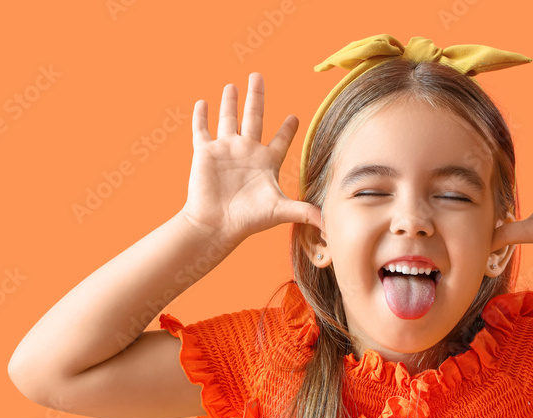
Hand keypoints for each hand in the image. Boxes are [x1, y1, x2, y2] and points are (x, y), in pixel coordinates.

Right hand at [179, 72, 321, 240]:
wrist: (216, 225)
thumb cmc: (248, 220)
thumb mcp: (281, 211)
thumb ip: (305, 211)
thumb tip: (331, 225)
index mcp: (267, 162)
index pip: (280, 140)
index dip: (287, 129)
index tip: (294, 117)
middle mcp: (247, 152)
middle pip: (254, 117)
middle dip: (256, 97)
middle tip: (258, 76)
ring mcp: (225, 150)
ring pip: (228, 119)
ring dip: (230, 102)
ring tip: (233, 85)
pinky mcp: (205, 153)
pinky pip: (201, 130)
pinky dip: (201, 117)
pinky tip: (202, 103)